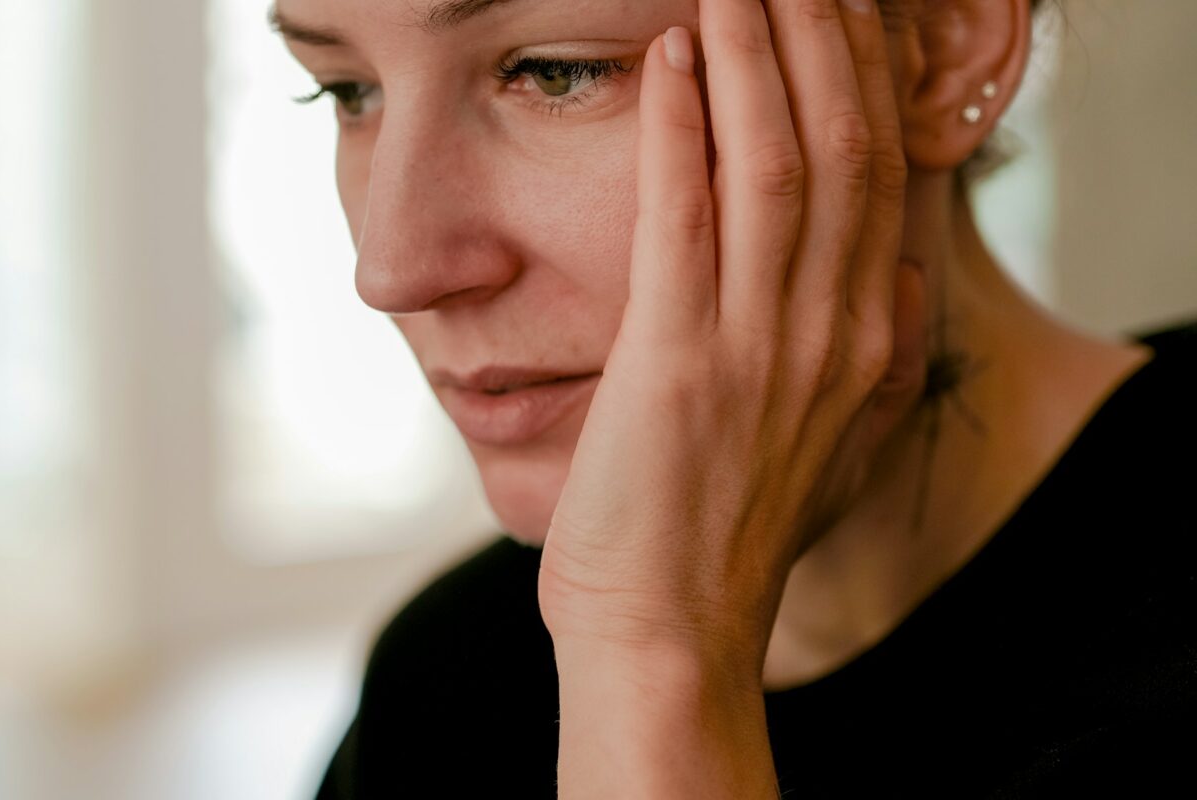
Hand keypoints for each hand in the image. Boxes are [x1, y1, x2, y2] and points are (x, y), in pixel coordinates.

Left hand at [539, 0, 927, 679]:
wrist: (671, 627)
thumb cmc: (734, 533)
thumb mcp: (837, 444)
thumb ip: (877, 360)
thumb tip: (901, 280)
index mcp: (868, 343)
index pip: (880, 174)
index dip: (861, 77)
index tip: (838, 9)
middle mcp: (830, 332)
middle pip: (840, 148)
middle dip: (818, 38)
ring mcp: (759, 347)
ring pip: (775, 165)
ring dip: (756, 57)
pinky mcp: (678, 365)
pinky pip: (685, 220)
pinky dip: (682, 131)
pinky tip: (674, 61)